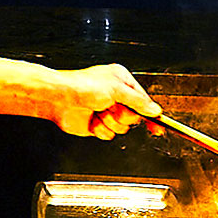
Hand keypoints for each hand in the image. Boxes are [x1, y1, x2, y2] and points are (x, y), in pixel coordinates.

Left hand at [47, 64, 161, 139]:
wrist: (58, 99)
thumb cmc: (81, 86)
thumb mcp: (116, 89)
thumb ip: (139, 101)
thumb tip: (155, 110)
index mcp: (122, 81)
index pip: (144, 100)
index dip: (151, 113)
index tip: (159, 125)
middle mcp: (116, 96)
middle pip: (134, 116)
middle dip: (122, 115)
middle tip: (110, 107)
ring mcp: (107, 111)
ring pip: (122, 128)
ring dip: (109, 122)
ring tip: (98, 112)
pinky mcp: (98, 125)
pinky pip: (109, 135)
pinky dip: (100, 130)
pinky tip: (92, 121)